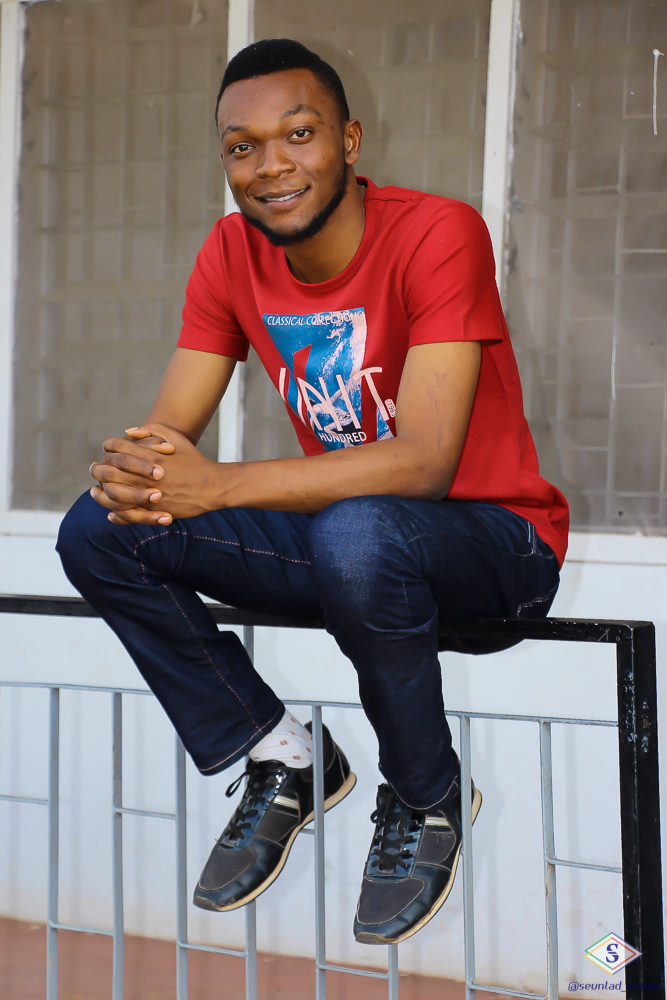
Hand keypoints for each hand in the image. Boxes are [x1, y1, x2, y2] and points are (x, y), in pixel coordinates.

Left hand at [90, 423, 220, 525]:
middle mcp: (145, 473)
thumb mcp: (175, 437)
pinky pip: (126, 512)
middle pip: (109, 470)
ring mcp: (148, 492)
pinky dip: (115, 512)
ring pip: (113, 493)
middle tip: (95, 469)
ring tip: (95, 491)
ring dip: (100, 492)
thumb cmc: (194, 460)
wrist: (212, 486)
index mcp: (149, 454)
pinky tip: (109, 510)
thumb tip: (127, 432)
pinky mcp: (153, 509)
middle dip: (98, 469)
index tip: (105, 452)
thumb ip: (151, 430)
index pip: (116, 447)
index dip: (107, 448)